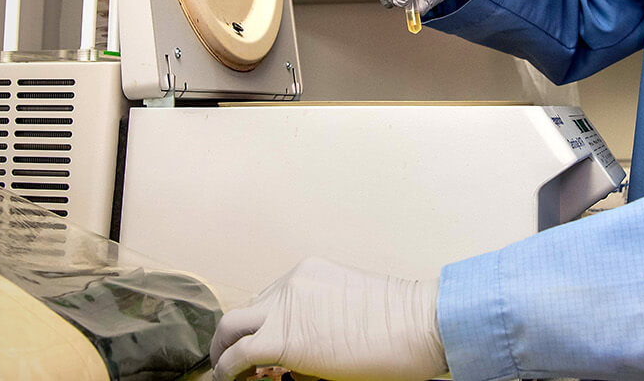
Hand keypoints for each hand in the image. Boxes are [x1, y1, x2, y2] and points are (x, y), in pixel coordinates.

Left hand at [209, 257, 446, 380]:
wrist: (420, 323)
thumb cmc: (403, 323)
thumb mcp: (353, 309)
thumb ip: (321, 319)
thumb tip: (301, 355)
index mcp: (309, 273)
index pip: (269, 297)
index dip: (261, 325)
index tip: (260, 346)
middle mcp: (292, 284)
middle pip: (246, 309)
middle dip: (233, 335)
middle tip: (232, 359)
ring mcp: (285, 308)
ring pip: (231, 326)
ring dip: (224, 350)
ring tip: (227, 372)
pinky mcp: (283, 339)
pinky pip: (238, 355)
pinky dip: (227, 370)